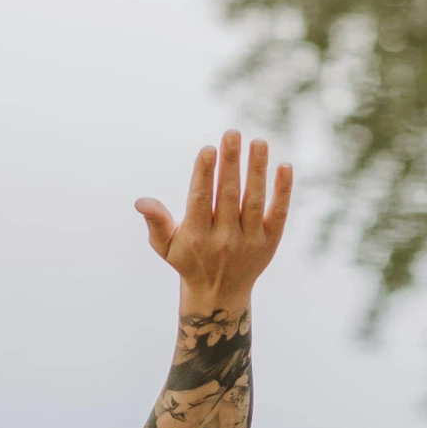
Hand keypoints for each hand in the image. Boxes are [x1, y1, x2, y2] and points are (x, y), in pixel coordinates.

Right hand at [136, 130, 291, 306]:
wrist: (219, 294)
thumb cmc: (187, 260)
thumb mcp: (165, 246)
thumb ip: (156, 223)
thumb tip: (141, 202)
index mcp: (196, 236)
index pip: (201, 200)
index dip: (204, 174)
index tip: (208, 149)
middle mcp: (224, 239)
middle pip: (229, 195)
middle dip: (231, 164)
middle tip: (232, 133)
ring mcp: (249, 241)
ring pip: (254, 201)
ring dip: (257, 170)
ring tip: (258, 142)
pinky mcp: (269, 242)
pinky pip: (278, 213)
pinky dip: (282, 191)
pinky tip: (285, 166)